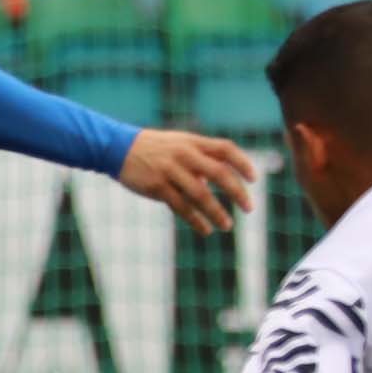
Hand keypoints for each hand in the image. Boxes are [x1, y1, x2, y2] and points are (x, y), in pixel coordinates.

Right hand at [118, 130, 258, 235]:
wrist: (117, 148)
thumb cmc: (153, 149)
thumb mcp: (178, 144)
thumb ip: (200, 158)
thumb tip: (218, 181)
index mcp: (192, 142)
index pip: (225, 149)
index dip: (243, 163)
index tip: (254, 179)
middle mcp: (184, 154)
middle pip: (219, 173)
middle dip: (237, 192)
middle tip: (248, 208)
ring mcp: (170, 170)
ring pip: (200, 194)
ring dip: (217, 212)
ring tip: (227, 226)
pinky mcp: (157, 185)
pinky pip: (180, 206)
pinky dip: (195, 220)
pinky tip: (205, 230)